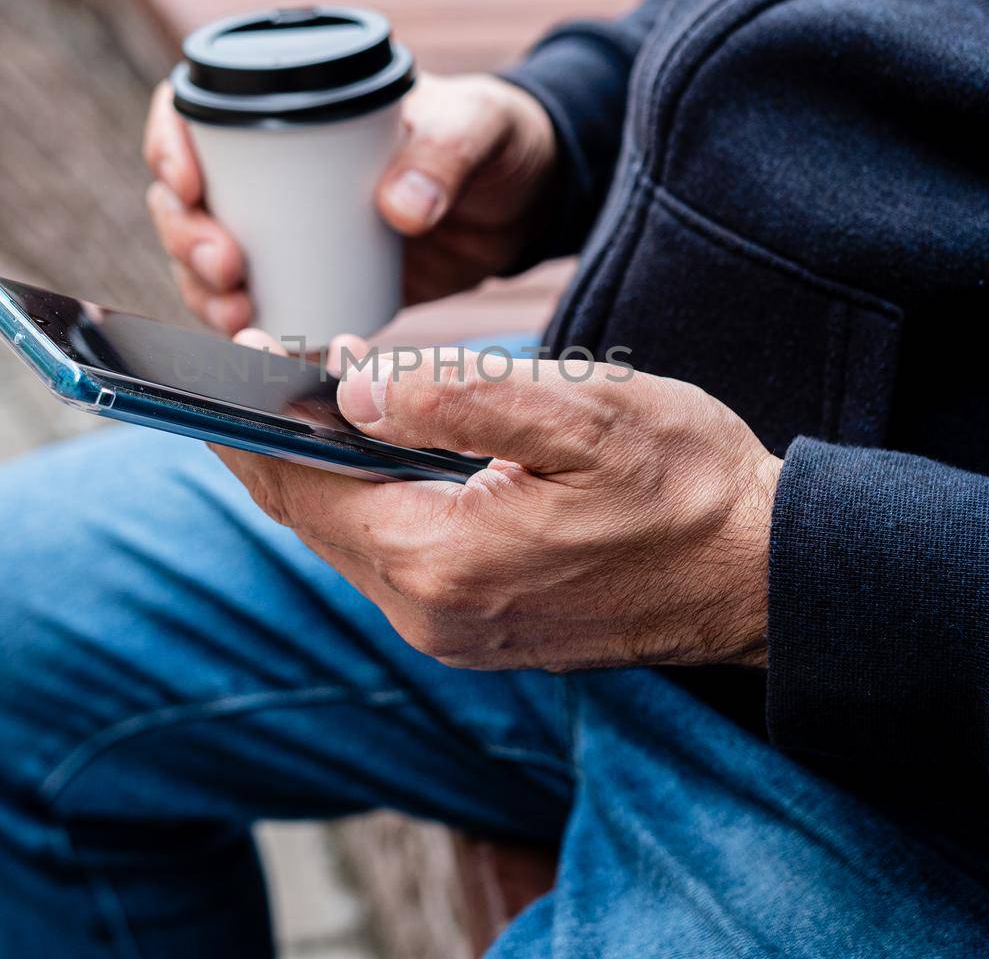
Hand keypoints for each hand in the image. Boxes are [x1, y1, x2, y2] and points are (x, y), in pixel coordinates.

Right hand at [143, 74, 557, 333]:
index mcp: (293, 109)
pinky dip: (245, 327)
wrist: (527, 203)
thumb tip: (399, 210)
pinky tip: (253, 345)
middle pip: (189, 198)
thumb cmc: (496, 139)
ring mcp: (286, 229)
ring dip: (202, 288)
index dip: (169, 143)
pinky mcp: (312, 280)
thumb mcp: (477, 129)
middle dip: (185, 235)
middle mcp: (273, 169)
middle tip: (224, 266)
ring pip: (210, 258)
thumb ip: (445, 154)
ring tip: (234, 313)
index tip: (186, 182)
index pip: (195, 111)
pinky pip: (258, 303)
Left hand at [211, 339, 782, 671]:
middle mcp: (429, 613)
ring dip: (316, 471)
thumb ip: (459, 399)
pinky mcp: (475, 628)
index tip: (228, 356)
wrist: (760, 572)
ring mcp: (451, 631)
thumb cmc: (687, 482)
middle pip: (308, 518)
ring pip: (343, 539)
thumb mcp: (581, 415)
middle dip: (271, 442)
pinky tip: (367, 454)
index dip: (253, 419)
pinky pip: (385, 558)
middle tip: (249, 364)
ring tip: (300, 395)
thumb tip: (351, 390)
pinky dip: (361, 501)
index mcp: (440, 559)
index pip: (300, 487)